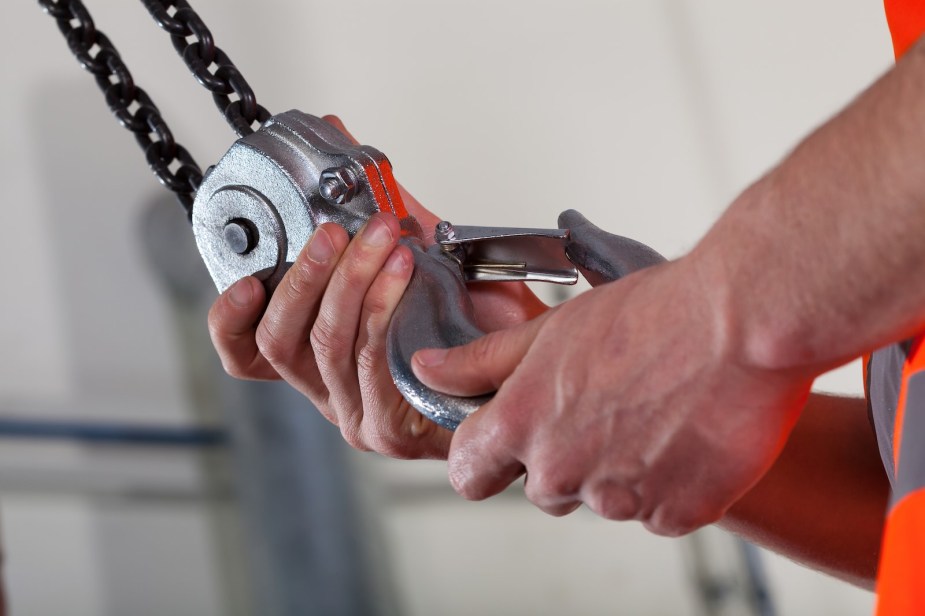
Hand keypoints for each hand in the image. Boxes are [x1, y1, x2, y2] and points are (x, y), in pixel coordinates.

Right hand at [208, 116, 545, 459]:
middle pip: (281, 342)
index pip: (248, 354)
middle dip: (305, 276)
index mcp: (320, 359)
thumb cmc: (473, 319)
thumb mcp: (415, 254)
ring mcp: (358, 414)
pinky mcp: (390, 428)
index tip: (247, 277)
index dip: (231, 319)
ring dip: (351, 281)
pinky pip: (370, 360)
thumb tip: (341, 138)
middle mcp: (330, 390)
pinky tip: (402, 272)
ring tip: (382, 239)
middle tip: (334, 231)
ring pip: (327, 344)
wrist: (529, 362)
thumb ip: (376, 208)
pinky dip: (383, 306)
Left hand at [411, 256, 812, 534]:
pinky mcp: (678, 514)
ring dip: (620, 470)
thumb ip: (482, 361)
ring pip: (604, 498)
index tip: (499, 443)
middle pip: (541, 488)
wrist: (742, 322)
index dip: (481, 458)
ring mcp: (620, 499)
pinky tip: (687, 434)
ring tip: (655, 410)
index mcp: (522, 424)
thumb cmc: (651, 314)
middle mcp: (563, 471)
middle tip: (604, 405)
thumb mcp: (551, 329)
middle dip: (562, 457)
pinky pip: (658, 512)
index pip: (468, 472)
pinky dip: (669, 485)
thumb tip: (428, 370)